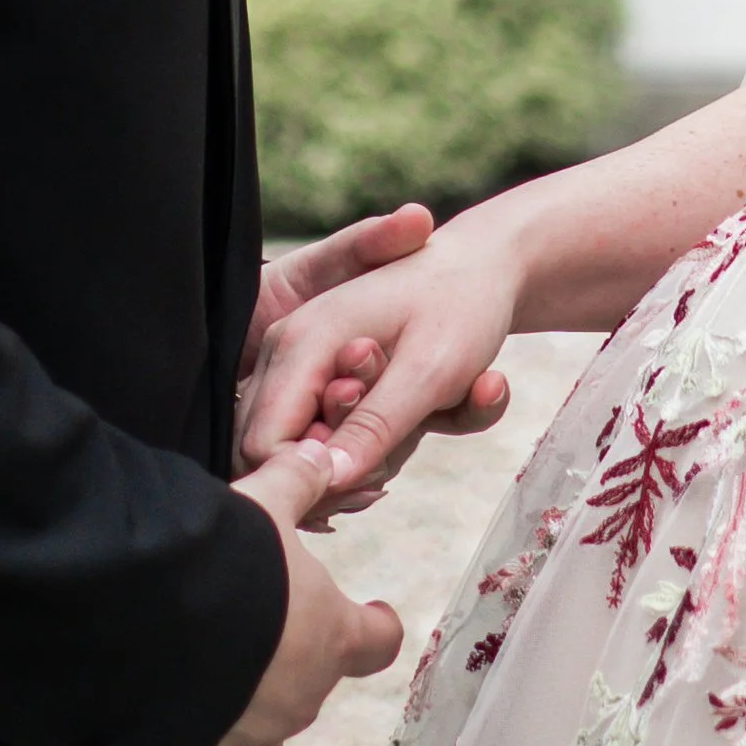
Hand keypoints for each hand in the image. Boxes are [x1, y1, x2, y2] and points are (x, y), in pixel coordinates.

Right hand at [171, 440, 404, 745]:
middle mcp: (299, 700)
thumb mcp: (264, 506)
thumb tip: (320, 454)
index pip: (379, 641)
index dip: (375, 625)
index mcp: (329, 638)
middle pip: (312, 685)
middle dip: (291, 661)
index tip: (373, 612)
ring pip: (262, 736)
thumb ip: (295, 481)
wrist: (148, 628)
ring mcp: (249, 743)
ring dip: (248, 710)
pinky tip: (171, 731)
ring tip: (212, 677)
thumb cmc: (226, 561)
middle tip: (257, 625)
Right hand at [239, 207, 523, 502]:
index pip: (264, 444)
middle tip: (400, 440)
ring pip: (303, 446)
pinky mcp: (320, 377)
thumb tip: (332, 478)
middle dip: (339, 468)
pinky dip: (370, 442)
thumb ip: (375, 425)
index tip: (374, 469)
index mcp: (303, 342)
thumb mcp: (428, 371)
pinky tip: (412, 419)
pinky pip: (326, 432)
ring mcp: (300, 363)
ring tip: (413, 420)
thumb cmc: (460, 307)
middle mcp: (287, 351)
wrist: (481, 267)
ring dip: (362, 454)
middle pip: (276, 450)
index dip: (314, 476)